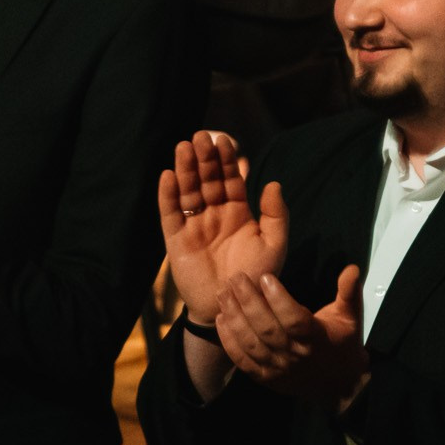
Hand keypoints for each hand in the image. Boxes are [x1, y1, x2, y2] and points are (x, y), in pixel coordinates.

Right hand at [158, 131, 285, 323]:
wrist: (231, 307)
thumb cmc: (256, 277)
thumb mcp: (274, 245)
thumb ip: (277, 215)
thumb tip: (273, 182)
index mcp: (238, 212)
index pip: (230, 179)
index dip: (227, 160)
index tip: (225, 141)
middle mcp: (214, 214)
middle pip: (207, 179)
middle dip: (204, 158)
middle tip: (202, 136)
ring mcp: (194, 225)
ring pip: (188, 191)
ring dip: (185, 169)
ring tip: (184, 147)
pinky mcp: (176, 239)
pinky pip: (170, 213)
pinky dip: (167, 195)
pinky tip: (167, 175)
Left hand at [219, 267, 367, 406]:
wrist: (339, 385)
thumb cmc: (343, 344)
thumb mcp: (351, 317)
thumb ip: (349, 292)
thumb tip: (352, 268)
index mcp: (317, 339)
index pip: (295, 320)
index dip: (279, 299)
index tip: (266, 277)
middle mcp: (295, 356)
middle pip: (267, 329)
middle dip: (248, 302)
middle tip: (236, 278)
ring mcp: (277, 369)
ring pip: (251, 344)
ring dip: (234, 318)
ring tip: (223, 294)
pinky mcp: (264, 378)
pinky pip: (242, 360)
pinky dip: (229, 341)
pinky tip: (220, 319)